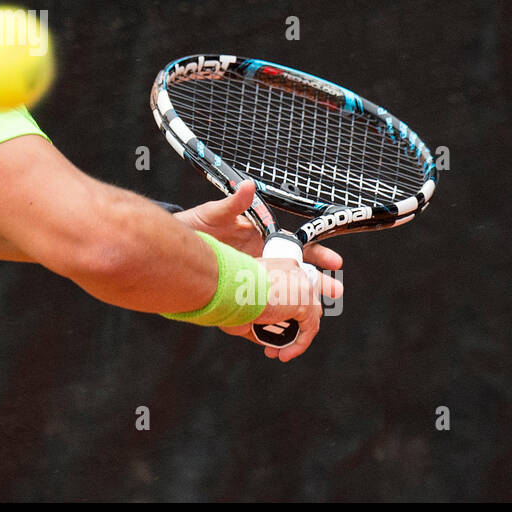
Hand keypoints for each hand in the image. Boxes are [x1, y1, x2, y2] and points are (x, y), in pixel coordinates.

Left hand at [175, 180, 344, 360]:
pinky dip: (273, 312)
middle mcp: (263, 256)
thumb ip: (233, 203)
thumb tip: (248, 186)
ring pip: (284, 290)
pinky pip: (262, 301)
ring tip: (315, 316)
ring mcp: (254, 273)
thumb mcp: (214, 213)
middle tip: (334, 293)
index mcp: (264, 237)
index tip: (335, 263)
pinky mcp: (241, 286)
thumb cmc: (197, 224)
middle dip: (318, 282)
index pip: (298, 245)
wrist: (175, 243)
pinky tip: (281, 325)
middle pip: (298, 271)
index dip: (318, 254)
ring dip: (300, 302)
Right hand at [219, 257, 344, 360]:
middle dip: (293, 327)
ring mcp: (302, 285)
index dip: (285, 312)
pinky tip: (283, 354)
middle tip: (275, 344)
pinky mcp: (304, 301)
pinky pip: (308, 329)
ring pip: (309, 318)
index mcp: (278, 265)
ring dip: (295, 339)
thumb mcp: (243, 301)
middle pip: (305, 303)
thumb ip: (260, 315)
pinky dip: (298, 345)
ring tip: (278, 353)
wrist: (221, 286)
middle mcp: (293, 271)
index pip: (293, 289)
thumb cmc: (223, 292)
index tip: (270, 325)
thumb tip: (266, 336)